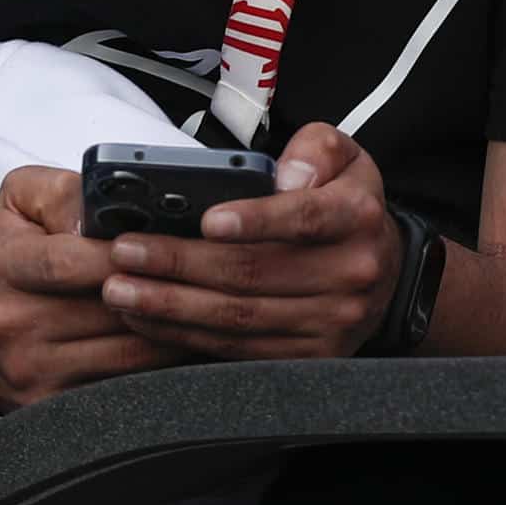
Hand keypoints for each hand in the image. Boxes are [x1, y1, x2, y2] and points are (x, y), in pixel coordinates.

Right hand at [0, 168, 189, 410]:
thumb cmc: (2, 261)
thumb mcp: (19, 204)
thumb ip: (62, 193)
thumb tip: (101, 210)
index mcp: (5, 267)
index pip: (69, 262)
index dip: (124, 254)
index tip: (166, 243)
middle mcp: (14, 322)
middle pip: (110, 310)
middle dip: (166, 292)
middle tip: (213, 276)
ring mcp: (32, 369)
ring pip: (128, 353)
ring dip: (176, 331)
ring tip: (212, 308)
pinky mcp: (49, 403)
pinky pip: (123, 386)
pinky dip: (161, 366)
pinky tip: (186, 342)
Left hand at [101, 124, 403, 359]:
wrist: (385, 270)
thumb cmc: (346, 204)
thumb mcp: (344, 156)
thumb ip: (315, 148)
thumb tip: (283, 176)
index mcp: (356, 217)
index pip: (304, 218)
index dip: (255, 220)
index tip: (207, 220)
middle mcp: (351, 273)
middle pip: (254, 273)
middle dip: (181, 263)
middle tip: (126, 253)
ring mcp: (331, 322)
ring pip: (239, 316)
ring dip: (171, 305)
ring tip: (120, 289)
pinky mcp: (309, 356)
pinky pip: (238, 348)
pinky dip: (186, 334)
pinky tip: (148, 318)